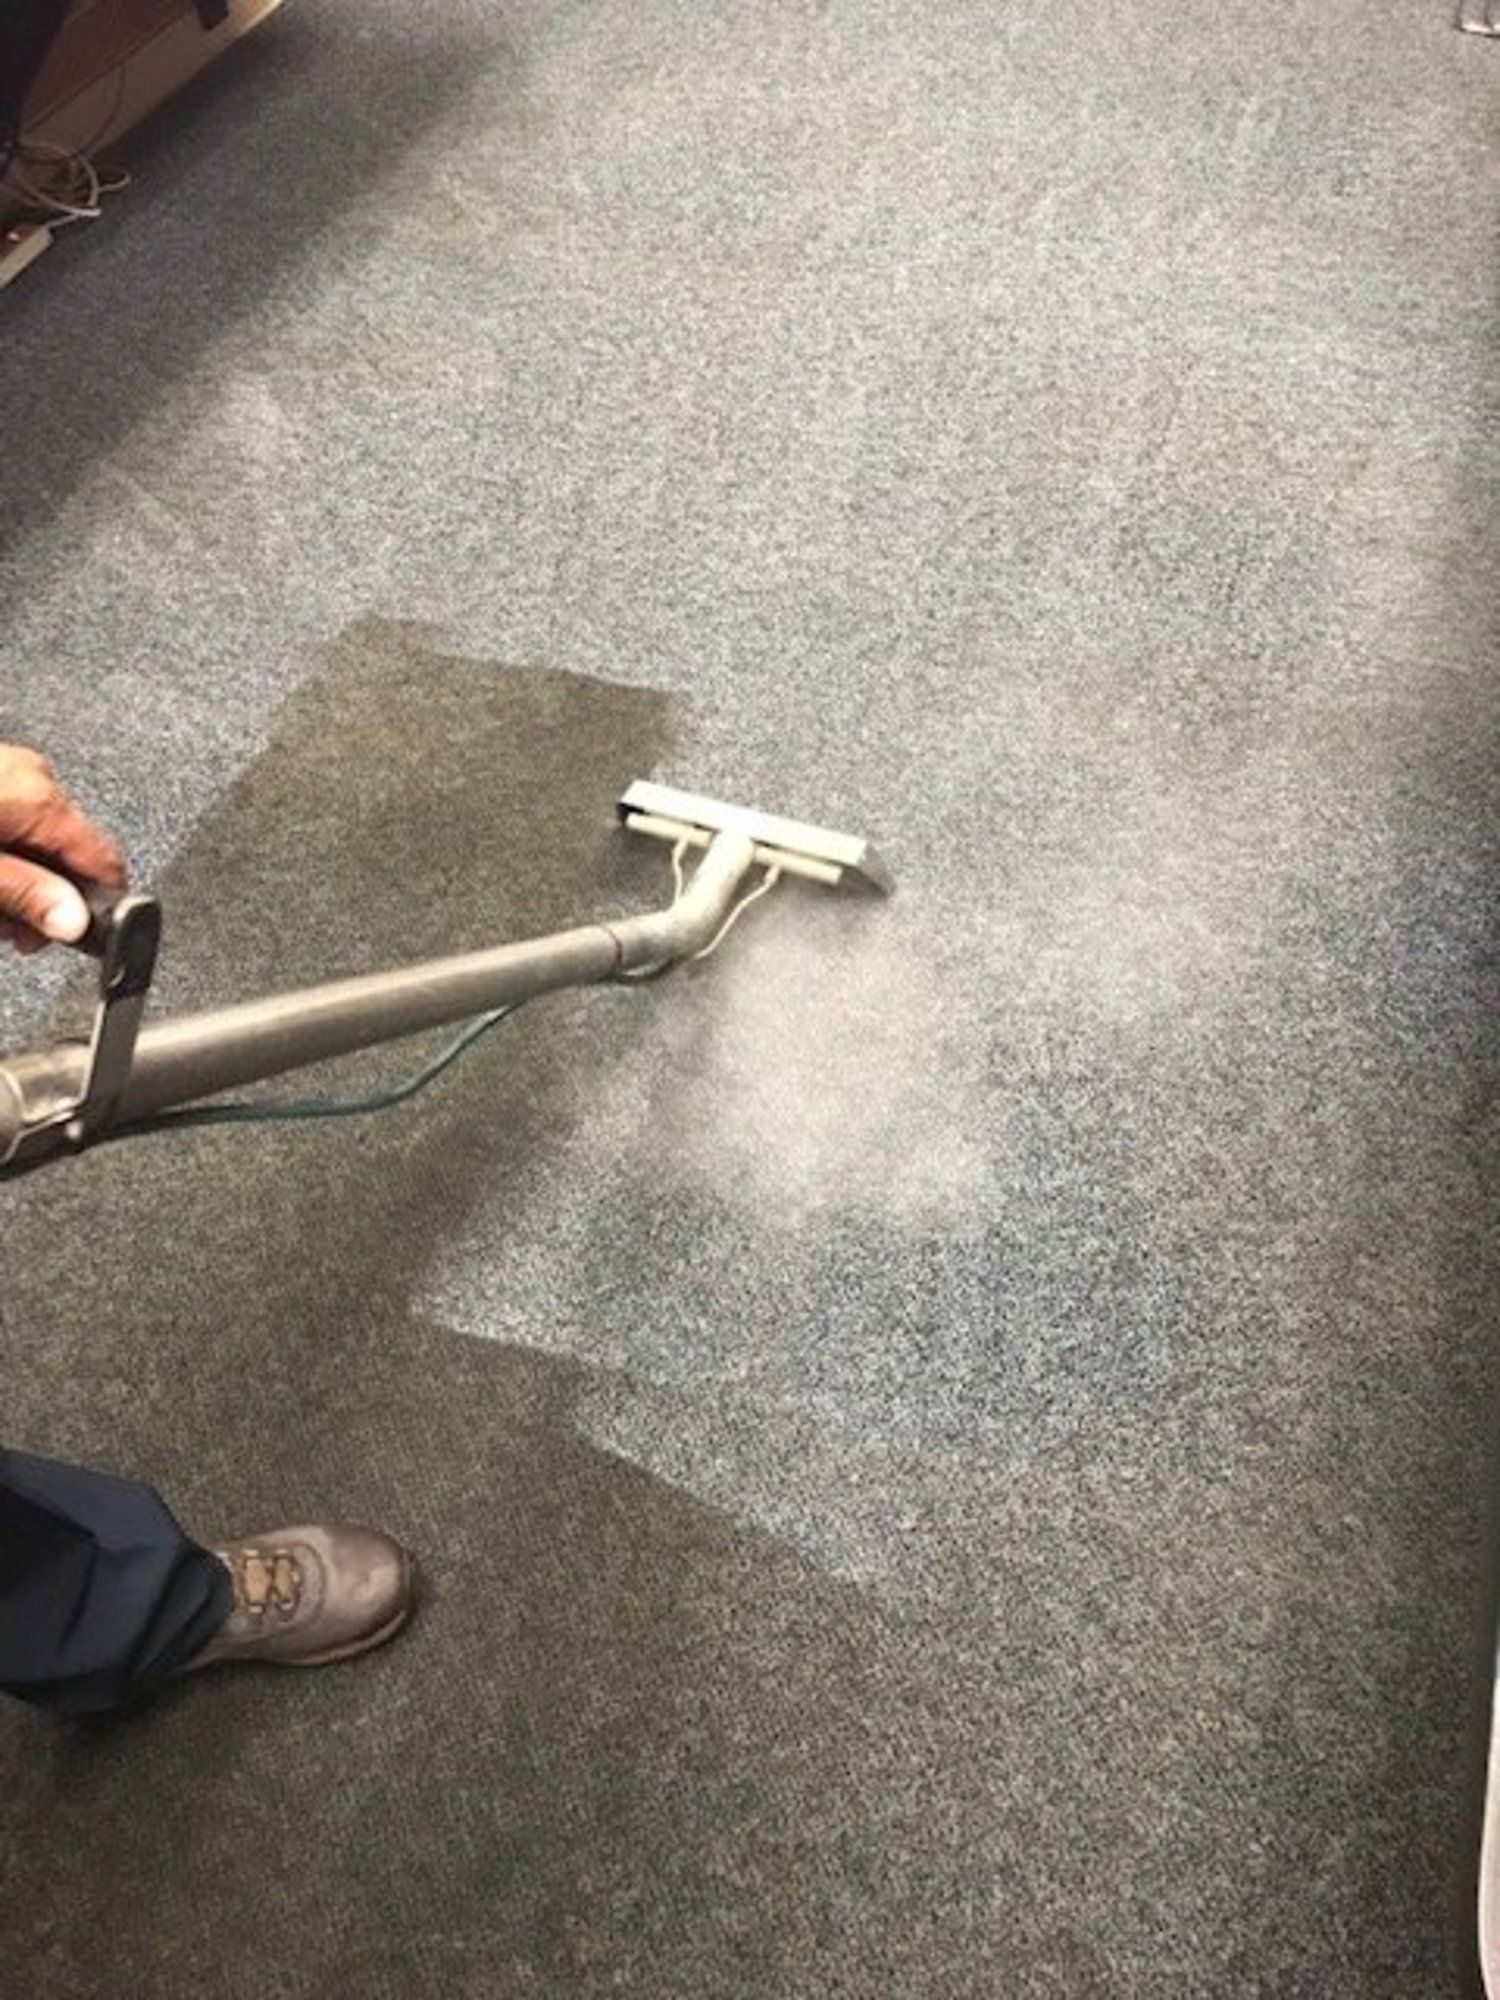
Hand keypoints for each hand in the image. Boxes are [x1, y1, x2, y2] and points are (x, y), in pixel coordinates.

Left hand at [0, 744, 126, 954]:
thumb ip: (27, 895)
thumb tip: (76, 922)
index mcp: (41, 797)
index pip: (107, 862)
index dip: (98, 909)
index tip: (74, 940)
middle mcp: (33, 776)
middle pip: (72, 854)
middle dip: (47, 898)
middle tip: (14, 931)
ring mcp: (9, 772)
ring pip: (41, 842)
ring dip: (23, 879)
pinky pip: (16, 822)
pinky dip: (8, 854)